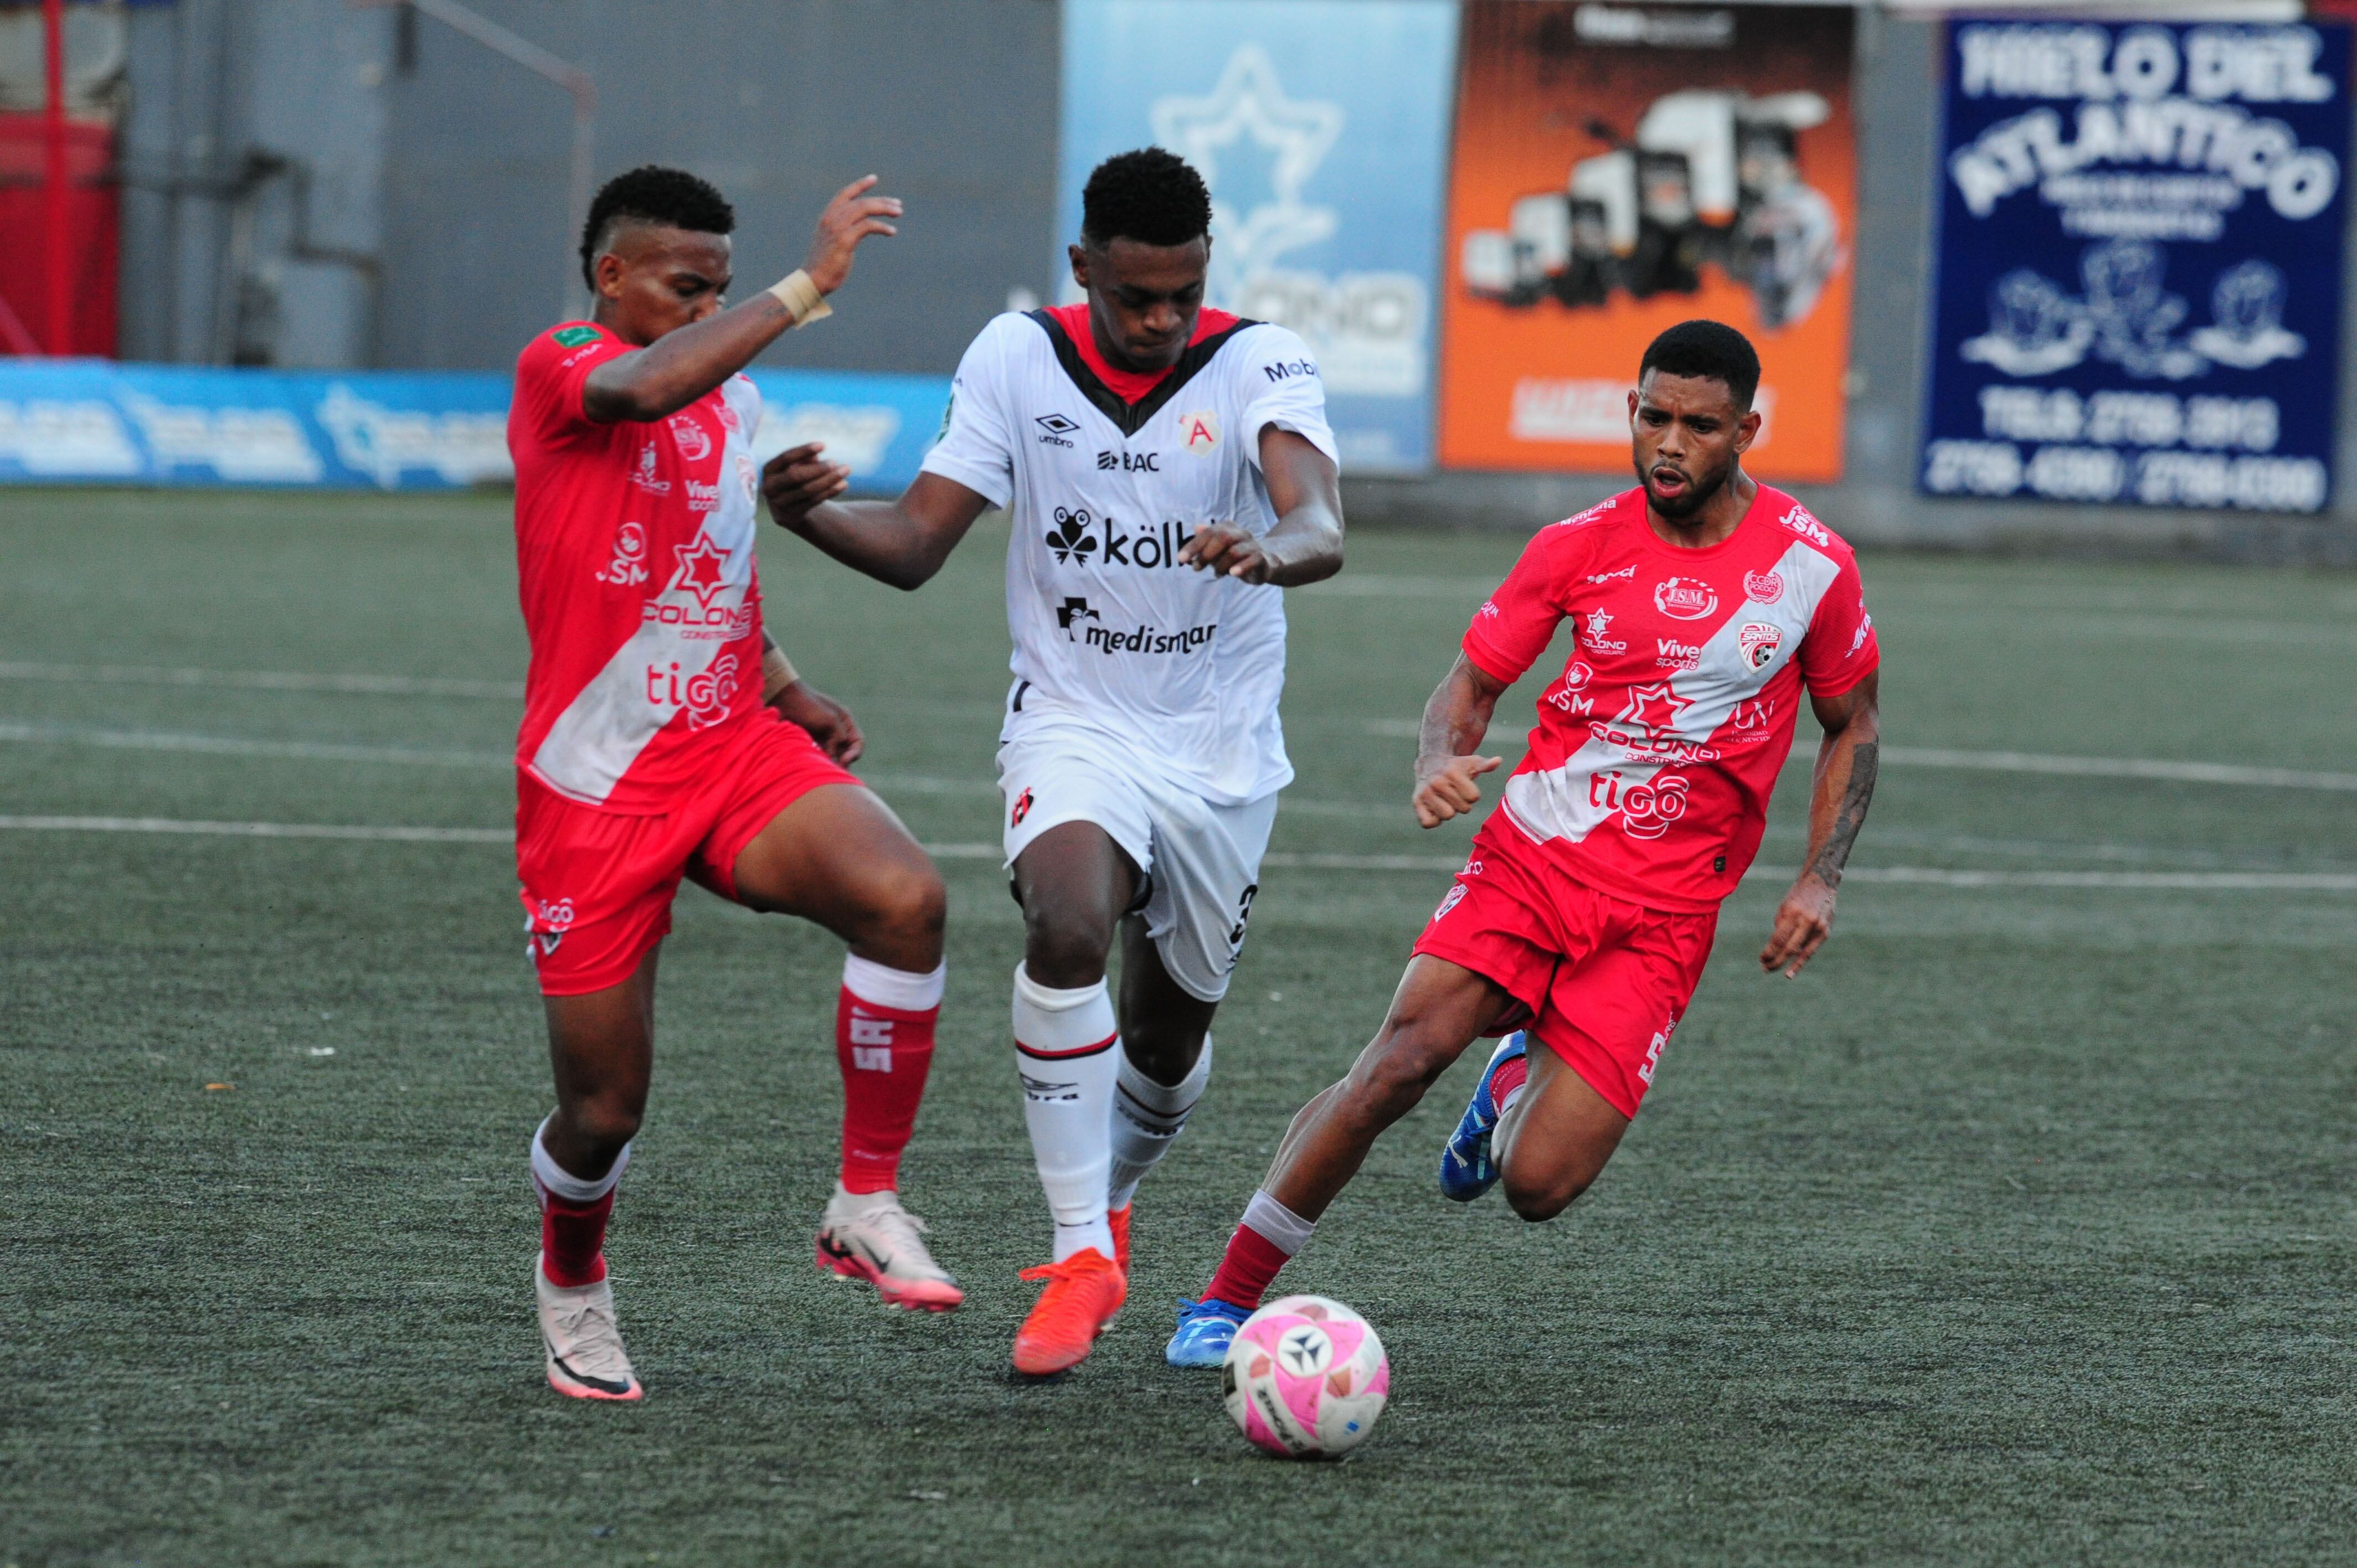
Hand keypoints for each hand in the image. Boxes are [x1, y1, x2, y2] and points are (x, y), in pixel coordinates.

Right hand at [761, 442, 851, 531]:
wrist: (788, 508)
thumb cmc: (794, 479)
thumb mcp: (797, 466)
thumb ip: (805, 459)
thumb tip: (816, 456)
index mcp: (768, 470)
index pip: (785, 458)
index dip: (803, 451)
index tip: (823, 445)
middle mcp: (769, 487)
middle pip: (795, 476)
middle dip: (817, 468)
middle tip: (834, 462)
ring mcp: (779, 503)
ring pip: (807, 490)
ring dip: (828, 480)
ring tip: (845, 470)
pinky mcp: (792, 515)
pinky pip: (814, 501)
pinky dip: (830, 491)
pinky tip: (844, 484)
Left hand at [769, 679, 863, 765]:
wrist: (783, 700)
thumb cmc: (807, 706)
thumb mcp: (829, 719)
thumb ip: (839, 737)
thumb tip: (834, 755)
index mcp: (845, 720)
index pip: (858, 742)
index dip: (854, 754)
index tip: (844, 760)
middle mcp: (837, 728)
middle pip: (847, 751)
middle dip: (844, 761)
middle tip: (836, 769)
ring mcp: (824, 735)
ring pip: (834, 754)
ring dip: (832, 763)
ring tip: (825, 769)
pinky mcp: (812, 740)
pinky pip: (821, 754)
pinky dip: (821, 760)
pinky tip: (815, 764)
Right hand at [803, 176, 901, 294]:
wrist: (812, 279)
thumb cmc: (824, 264)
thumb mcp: (833, 242)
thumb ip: (844, 230)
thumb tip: (863, 228)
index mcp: (828, 216)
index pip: (845, 194)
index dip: (860, 185)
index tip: (874, 178)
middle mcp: (832, 218)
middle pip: (860, 201)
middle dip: (881, 201)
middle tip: (898, 205)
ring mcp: (838, 228)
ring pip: (865, 209)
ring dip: (884, 209)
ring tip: (898, 213)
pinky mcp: (845, 239)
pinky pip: (868, 226)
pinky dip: (882, 227)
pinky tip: (892, 231)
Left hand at [1178, 522, 1274, 582]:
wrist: (1267, 561)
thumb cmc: (1236, 555)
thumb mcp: (1217, 550)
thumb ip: (1205, 542)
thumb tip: (1195, 528)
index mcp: (1228, 528)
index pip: (1209, 532)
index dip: (1194, 545)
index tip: (1180, 558)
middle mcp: (1241, 534)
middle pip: (1222, 537)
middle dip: (1206, 554)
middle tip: (1196, 568)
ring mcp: (1253, 545)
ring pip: (1235, 551)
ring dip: (1220, 565)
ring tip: (1216, 574)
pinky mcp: (1262, 559)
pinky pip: (1253, 559)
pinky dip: (1241, 567)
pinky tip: (1232, 574)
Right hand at [1413, 753, 1501, 828]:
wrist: (1429, 764)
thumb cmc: (1456, 766)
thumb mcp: (1471, 763)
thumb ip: (1485, 765)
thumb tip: (1498, 760)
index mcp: (1452, 773)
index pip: (1473, 797)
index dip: (1472, 794)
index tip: (1465, 788)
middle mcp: (1437, 782)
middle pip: (1463, 808)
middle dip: (1462, 803)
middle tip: (1455, 794)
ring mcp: (1425, 793)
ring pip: (1447, 816)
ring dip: (1449, 811)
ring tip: (1445, 800)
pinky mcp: (1416, 802)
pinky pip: (1428, 823)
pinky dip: (1434, 820)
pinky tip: (1435, 808)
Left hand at [1760, 873, 1836, 976]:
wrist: (1821, 883)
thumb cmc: (1798, 896)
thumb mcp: (1785, 907)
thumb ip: (1781, 927)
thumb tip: (1776, 949)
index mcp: (1792, 913)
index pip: (1778, 939)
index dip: (1769, 952)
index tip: (1761, 959)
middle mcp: (1806, 920)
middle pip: (1788, 948)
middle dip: (1775, 960)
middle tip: (1764, 968)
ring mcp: (1818, 927)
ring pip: (1799, 952)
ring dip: (1785, 964)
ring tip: (1772, 969)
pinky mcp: (1825, 932)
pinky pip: (1810, 951)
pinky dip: (1799, 963)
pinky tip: (1790, 973)